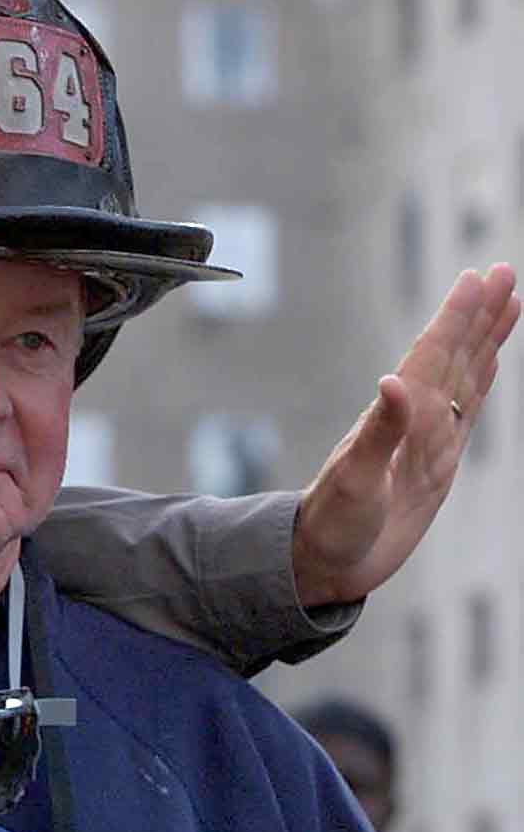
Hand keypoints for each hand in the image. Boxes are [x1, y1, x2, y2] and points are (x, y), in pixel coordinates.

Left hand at [292, 264, 519, 605]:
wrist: (325, 561)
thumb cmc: (332, 523)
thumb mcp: (355, 480)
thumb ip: (378, 433)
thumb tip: (392, 381)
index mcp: (396, 418)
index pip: (432, 356)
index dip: (456, 318)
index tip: (478, 279)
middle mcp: (414, 420)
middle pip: (454, 355)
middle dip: (479, 314)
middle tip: (503, 270)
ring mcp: (428, 438)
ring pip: (466, 375)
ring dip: (485, 338)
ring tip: (507, 300)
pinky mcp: (437, 461)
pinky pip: (467, 410)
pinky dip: (482, 380)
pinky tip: (490, 359)